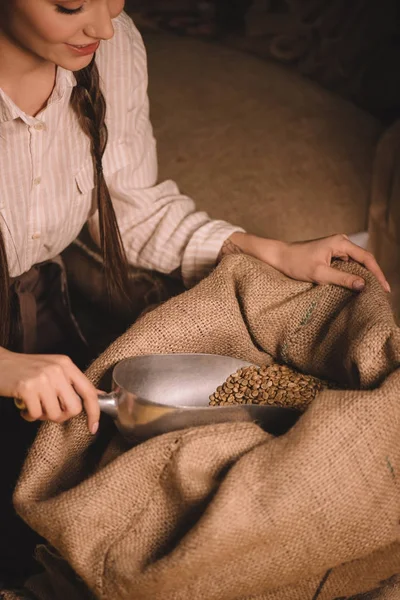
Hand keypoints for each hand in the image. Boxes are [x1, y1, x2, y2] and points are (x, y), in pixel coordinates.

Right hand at [0, 349, 99, 433]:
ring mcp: (42, 378)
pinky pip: (36, 415)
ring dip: (43, 416)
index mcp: (66, 365)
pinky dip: (29, 416)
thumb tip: (97, 396)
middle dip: (62, 416)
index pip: (88, 391)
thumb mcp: (54, 369)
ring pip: (54, 414)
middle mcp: (57, 370)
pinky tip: (24, 406)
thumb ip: (73, 382)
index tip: (93, 426)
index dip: (94, 411)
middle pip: (74, 408)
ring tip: (34, 405)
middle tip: (49, 411)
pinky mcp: (27, 388)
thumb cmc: (26, 369)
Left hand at [223, 232, 389, 291]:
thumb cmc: (296, 263)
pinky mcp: (331, 254)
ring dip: (363, 275)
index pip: (366, 258)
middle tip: (382, 293)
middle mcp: (341, 242)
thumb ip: (342, 278)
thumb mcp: (320, 273)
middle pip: (364, 259)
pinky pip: (347, 264)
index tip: (385, 288)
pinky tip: (356, 285)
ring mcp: (336, 247)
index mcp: (340, 242)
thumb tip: (363, 285)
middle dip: (373, 275)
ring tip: (372, 291)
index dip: (377, 273)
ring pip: (356, 262)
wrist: (279, 256)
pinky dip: (353, 274)